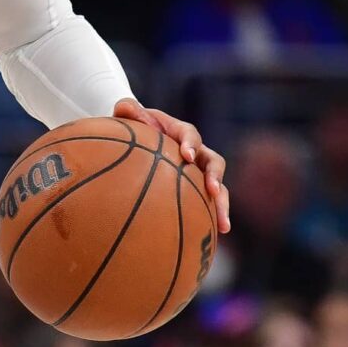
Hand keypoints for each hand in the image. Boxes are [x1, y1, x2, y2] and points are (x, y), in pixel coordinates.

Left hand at [114, 98, 229, 232]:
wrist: (138, 140)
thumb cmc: (132, 128)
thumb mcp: (128, 116)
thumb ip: (127, 110)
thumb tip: (124, 106)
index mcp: (180, 132)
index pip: (190, 134)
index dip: (192, 143)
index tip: (188, 156)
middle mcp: (195, 152)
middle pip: (214, 162)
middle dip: (216, 176)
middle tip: (214, 190)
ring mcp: (197, 172)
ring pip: (217, 188)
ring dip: (222, 205)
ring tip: (223, 226)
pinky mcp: (195, 190)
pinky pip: (205, 205)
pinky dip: (209, 220)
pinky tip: (209, 240)